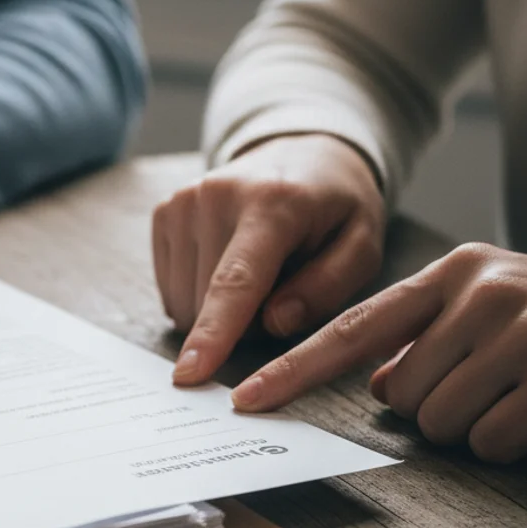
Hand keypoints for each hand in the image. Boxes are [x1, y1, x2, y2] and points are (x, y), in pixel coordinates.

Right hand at [153, 134, 384, 383]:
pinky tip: (225, 269)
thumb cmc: (335, 209)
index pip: (236, 281)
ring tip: (256, 276)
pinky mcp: (164, 212)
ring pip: (183, 301)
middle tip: (280, 294)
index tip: (190, 374)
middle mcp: (217, 195)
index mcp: (273, 204)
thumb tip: (275, 321)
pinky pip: (169, 288)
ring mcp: (183, 201)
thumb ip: (328, 287)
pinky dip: (197, 296)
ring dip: (218, 312)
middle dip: (242, 324)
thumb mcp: (361, 246)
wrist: (301, 153)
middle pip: (207, 301)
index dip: (214, 333)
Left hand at [232, 243, 526, 462]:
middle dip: (437, 408)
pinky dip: (513, 442)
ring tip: (523, 394)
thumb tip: (379, 385)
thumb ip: (424, 340)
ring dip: (476, 426)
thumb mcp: (492, 312)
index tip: (245, 398)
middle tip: (495, 387)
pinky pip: (493, 441)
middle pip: (401, 393)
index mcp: (454, 271)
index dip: (294, 368)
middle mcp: (483, 291)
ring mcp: (526, 329)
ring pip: (440, 421)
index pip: (353, 328)